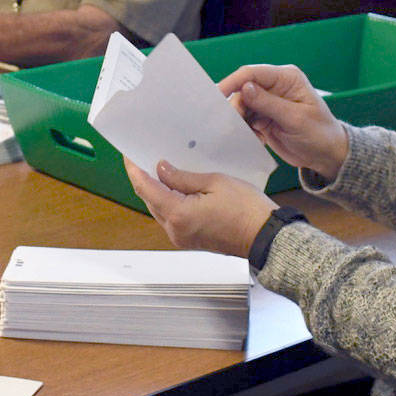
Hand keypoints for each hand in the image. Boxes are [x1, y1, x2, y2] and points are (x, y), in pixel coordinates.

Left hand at [125, 157, 275, 257]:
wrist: (266, 237)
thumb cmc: (247, 210)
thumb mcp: (215, 182)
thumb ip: (182, 177)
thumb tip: (161, 169)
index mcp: (178, 214)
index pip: (145, 188)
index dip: (134, 169)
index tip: (129, 154)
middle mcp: (175, 230)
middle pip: (149, 200)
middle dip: (144, 178)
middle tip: (142, 157)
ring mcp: (182, 238)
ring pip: (159, 209)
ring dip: (156, 190)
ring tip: (157, 168)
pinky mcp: (190, 240)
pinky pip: (171, 218)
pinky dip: (168, 201)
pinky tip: (173, 186)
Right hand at [218, 64, 347, 180]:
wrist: (326, 155)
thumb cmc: (319, 134)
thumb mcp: (296, 119)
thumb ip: (269, 103)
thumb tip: (244, 88)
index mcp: (286, 78)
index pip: (252, 73)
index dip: (232, 82)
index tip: (217, 95)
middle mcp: (274, 86)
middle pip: (242, 90)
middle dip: (235, 107)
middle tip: (234, 125)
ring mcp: (267, 102)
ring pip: (241, 106)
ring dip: (239, 121)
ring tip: (250, 135)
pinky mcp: (263, 117)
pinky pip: (244, 120)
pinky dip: (245, 130)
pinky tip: (257, 139)